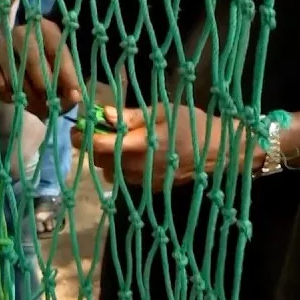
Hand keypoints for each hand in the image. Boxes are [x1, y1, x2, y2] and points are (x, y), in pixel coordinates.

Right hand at [0, 20, 82, 118]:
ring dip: (29, 94)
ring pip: (15, 75)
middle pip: (32, 61)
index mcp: (46, 29)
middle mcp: (21, 33)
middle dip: (44, 85)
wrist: (25, 50)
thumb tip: (75, 97)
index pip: (57, 51)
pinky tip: (21, 99)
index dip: (67, 75)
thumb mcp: (64, 64)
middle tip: (51, 101)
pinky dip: (12, 96)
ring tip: (39, 104)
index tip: (74, 95)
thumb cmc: (51, 59)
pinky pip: (1, 85)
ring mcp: (3, 48)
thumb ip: (71, 79)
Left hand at [75, 104, 251, 190]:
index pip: (99, 145)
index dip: (84, 136)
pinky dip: (124, 167)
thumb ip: (133, 116)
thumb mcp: (165, 111)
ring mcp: (144, 181)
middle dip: (96, 145)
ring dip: (110, 158)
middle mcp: (138, 167)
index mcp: (140, 145)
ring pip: (111, 171)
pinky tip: (139, 155)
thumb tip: (105, 115)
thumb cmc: (194, 125)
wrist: (221, 151)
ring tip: (123, 144)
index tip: (79, 126)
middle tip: (102, 130)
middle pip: (100, 160)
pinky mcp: (151, 188)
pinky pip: (126, 178)